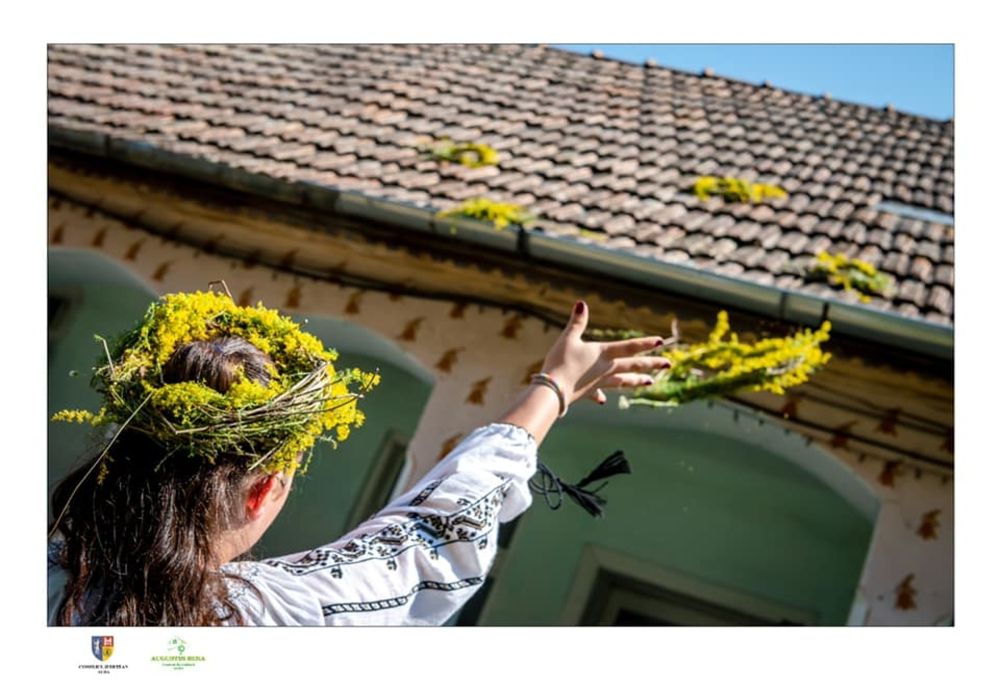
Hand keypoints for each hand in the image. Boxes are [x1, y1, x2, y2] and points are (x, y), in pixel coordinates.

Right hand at [541, 300, 670, 406]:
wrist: (553, 391)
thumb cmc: (560, 363)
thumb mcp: (567, 339)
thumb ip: (576, 323)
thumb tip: (581, 304)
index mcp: (602, 354)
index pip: (629, 347)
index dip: (645, 343)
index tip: (661, 342)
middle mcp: (605, 369)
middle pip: (633, 365)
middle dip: (651, 364)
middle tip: (668, 364)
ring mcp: (598, 382)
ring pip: (622, 381)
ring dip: (636, 381)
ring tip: (650, 382)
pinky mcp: (587, 392)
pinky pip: (597, 394)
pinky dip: (600, 395)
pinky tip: (603, 400)